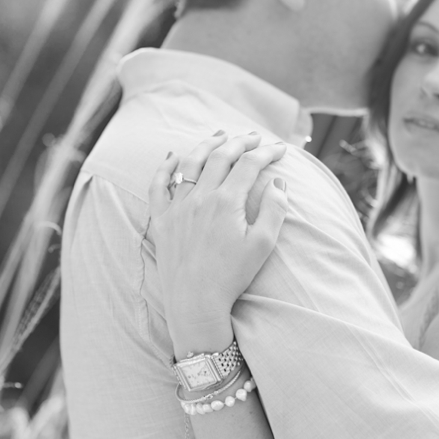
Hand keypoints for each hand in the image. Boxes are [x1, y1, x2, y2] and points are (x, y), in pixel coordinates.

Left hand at [149, 132, 288, 357]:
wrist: (195, 303)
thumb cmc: (231, 276)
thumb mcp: (262, 245)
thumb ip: (274, 209)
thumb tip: (279, 182)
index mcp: (227, 202)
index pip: (250, 164)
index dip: (267, 152)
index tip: (280, 149)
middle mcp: (200, 198)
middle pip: (221, 157)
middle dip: (240, 142)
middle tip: (254, 137)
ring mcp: (177, 207)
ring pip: (191, 164)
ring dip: (207, 145)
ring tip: (220, 135)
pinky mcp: (162, 221)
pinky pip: (158, 186)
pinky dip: (164, 167)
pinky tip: (171, 156)